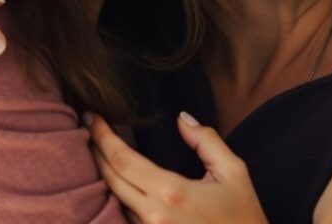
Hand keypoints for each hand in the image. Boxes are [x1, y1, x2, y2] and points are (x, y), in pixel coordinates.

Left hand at [87, 112, 267, 223]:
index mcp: (172, 193)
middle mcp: (154, 217)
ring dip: (105, 176)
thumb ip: (207, 141)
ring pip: (115, 201)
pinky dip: (119, 199)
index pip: (123, 160)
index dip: (103, 137)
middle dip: (95, 151)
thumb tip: (182, 118)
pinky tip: (118, 183)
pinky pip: (126, 220)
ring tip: (99, 153)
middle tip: (87, 129)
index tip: (92, 118)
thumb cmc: (243, 218)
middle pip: (110, 179)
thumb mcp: (234, 172)